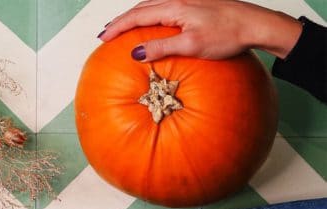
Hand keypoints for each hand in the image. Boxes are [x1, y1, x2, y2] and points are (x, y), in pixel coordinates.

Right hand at [100, 0, 302, 60]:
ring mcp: (188, 1)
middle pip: (142, 7)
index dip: (118, 27)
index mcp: (175, 7)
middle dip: (121, 20)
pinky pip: (164, 8)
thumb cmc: (227, 35)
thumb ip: (162, 47)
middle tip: (106, 33)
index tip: (102, 38)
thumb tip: (135, 53)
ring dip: (135, 17)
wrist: (255, 24)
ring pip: (153, 6)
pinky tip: (150, 24)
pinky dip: (149, 16)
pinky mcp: (196, 6)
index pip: (138, 16)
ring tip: (122, 28)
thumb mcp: (191, 45)